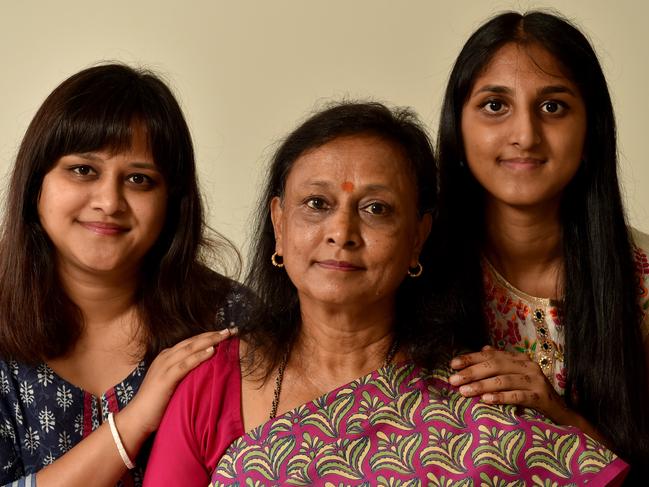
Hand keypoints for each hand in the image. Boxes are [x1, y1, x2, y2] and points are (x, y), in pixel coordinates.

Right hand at [123, 328, 235, 435]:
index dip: (208, 336)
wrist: (137, 418)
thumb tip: (205, 369)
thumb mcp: (172, 382)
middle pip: (193, 341)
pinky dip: (199, 356)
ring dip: (209, 341)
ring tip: (225, 336)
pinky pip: (185, 364)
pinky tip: (212, 351)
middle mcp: (165, 357)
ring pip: (190, 348)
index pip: (191, 342)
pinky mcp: (165, 378)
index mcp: (167, 357)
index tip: (224, 333)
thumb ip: (184, 373)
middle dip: (212, 335)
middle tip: (230, 330)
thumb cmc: (156, 404)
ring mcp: (164, 366)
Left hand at [449, 345, 568, 422]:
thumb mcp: (515, 376)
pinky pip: (518, 396)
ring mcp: (536, 380)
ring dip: (482, 385)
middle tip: (453, 381)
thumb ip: (501, 362)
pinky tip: (486, 400)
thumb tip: (483, 348)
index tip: (452, 365)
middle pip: (495, 365)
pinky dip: (501, 397)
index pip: (491, 355)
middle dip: (472, 372)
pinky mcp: (542, 397)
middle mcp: (528, 366)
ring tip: (465, 391)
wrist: (561, 413)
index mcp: (519, 359)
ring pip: (504, 380)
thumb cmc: (532, 393)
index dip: (470, 358)